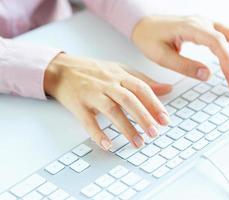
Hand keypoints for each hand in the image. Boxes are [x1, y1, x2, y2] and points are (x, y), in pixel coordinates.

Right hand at [44, 53, 171, 149]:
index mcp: (119, 75)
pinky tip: (108, 144)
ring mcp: (92, 94)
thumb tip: (168, 88)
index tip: (165, 120)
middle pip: (128, 100)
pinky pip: (88, 120)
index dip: (155, 104)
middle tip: (154, 133)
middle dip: (143, 117)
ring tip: (138, 142)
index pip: (141, 88)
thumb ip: (143, 80)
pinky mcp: (78, 105)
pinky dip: (97, 133)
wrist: (61, 69)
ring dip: (126, 127)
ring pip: (111, 110)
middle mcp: (107, 84)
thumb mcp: (120, 70)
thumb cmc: (93, 71)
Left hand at [132, 16, 228, 95]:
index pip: (217, 43)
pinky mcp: (204, 27)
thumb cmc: (148, 38)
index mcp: (190, 27)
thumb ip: (184, 66)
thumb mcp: (162, 56)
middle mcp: (201, 21)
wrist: (143, 24)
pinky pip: (227, 33)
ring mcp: (204, 22)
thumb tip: (208, 75)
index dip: (228, 61)